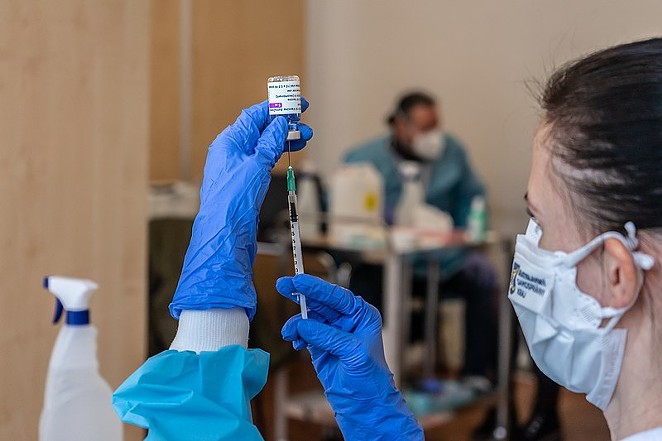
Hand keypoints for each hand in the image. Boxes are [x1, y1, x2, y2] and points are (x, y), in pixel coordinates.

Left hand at [169, 100, 312, 319]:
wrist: (225, 234)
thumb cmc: (232, 201)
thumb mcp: (255, 165)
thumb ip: (268, 142)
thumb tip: (278, 123)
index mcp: (228, 142)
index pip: (253, 116)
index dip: (275, 107)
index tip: (294, 102)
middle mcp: (232, 152)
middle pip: (260, 129)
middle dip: (283, 123)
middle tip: (304, 121)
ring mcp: (239, 167)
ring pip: (265, 145)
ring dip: (284, 139)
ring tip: (305, 136)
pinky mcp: (246, 182)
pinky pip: (264, 159)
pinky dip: (278, 153)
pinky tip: (291, 151)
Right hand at [278, 274, 422, 440]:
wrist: (363, 405)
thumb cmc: (368, 378)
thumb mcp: (352, 353)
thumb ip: (328, 336)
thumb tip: (303, 324)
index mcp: (361, 315)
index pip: (337, 296)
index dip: (317, 287)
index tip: (299, 280)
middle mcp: (347, 319)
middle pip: (320, 301)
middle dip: (301, 295)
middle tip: (283, 285)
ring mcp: (332, 332)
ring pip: (309, 317)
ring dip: (296, 323)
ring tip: (290, 333)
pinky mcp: (320, 344)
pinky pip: (303, 332)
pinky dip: (297, 335)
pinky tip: (296, 343)